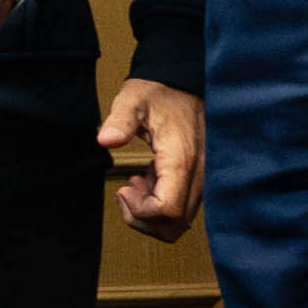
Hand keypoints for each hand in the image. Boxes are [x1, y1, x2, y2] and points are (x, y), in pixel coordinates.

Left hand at [95, 77, 202, 241]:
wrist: (183, 83)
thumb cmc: (158, 91)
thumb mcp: (133, 99)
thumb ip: (120, 120)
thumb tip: (105, 140)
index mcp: (182, 159)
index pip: (167, 210)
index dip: (140, 210)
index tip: (123, 188)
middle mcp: (198, 175)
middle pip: (174, 225)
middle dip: (143, 218)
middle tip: (126, 190)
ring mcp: (202, 180)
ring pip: (179, 222)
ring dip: (151, 212)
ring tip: (136, 183)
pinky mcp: (198, 179)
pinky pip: (182, 208)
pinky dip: (160, 204)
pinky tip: (148, 179)